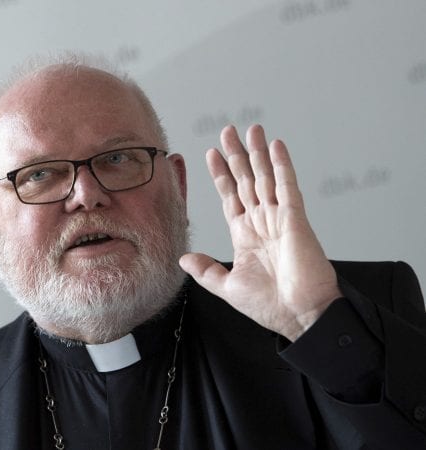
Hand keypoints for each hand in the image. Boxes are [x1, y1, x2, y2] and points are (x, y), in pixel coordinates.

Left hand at [179, 125, 340, 340]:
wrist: (300, 316)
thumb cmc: (270, 305)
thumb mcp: (228, 286)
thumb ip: (206, 271)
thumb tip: (184, 259)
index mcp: (245, 235)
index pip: (230, 196)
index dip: (221, 175)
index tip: (211, 154)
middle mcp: (261, 222)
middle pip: (246, 180)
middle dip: (236, 155)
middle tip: (228, 131)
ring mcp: (279, 218)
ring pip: (265, 177)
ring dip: (257, 152)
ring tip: (250, 129)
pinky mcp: (295, 219)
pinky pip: (287, 186)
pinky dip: (281, 165)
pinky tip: (275, 146)